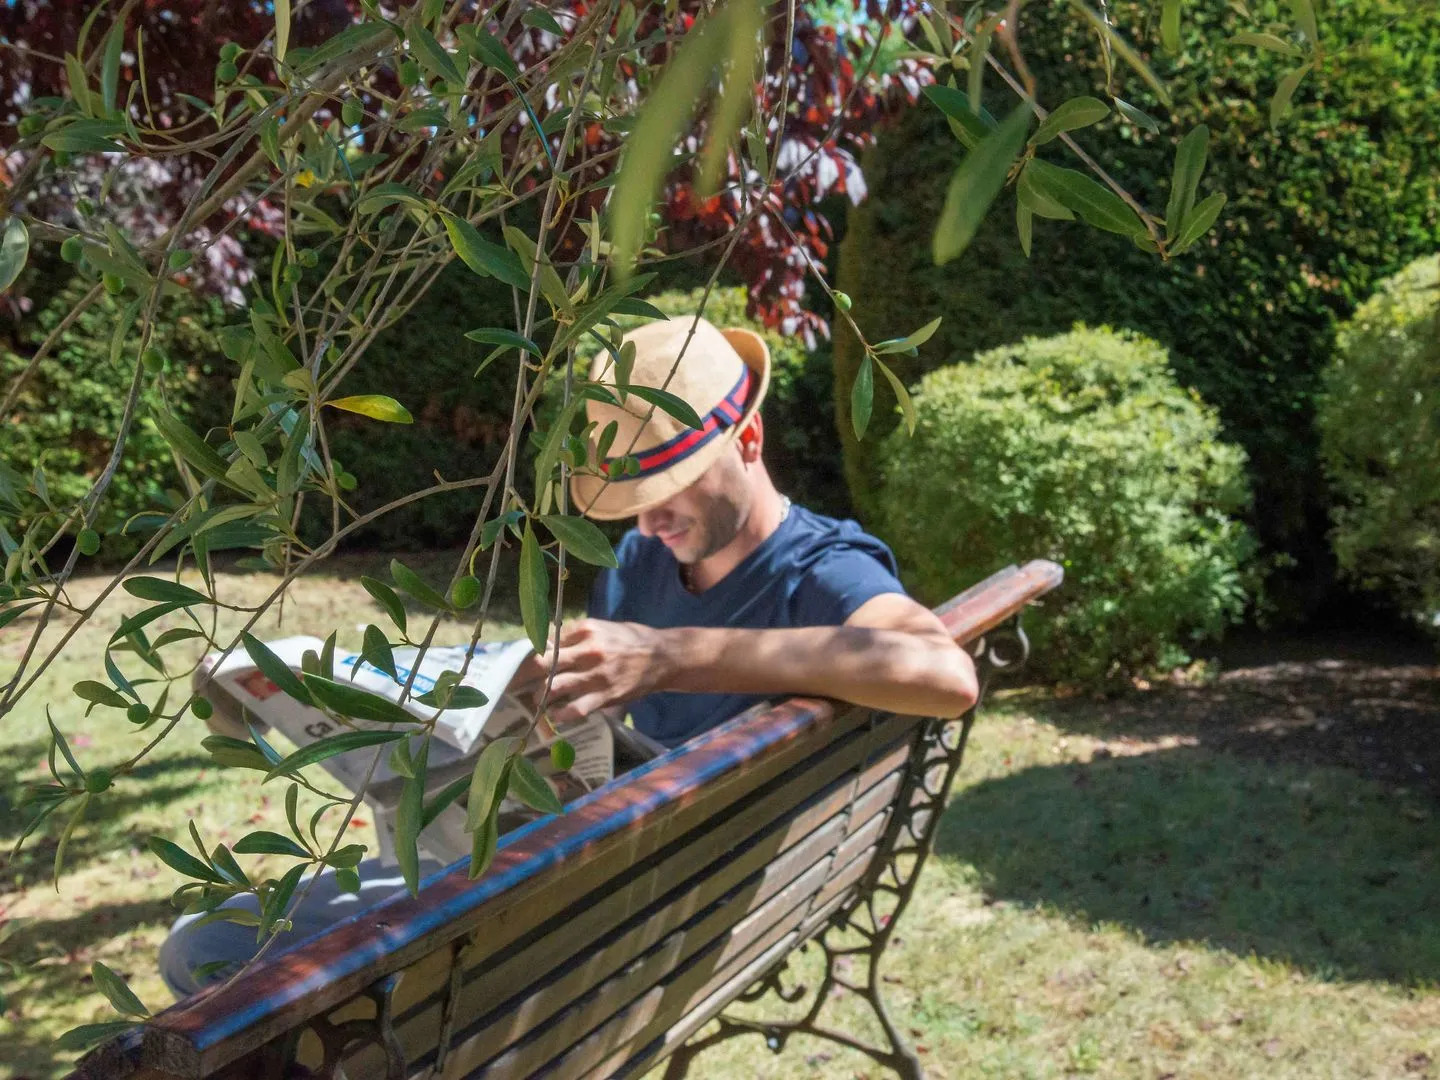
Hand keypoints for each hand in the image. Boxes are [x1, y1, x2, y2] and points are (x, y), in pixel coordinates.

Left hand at [527, 618, 670, 725]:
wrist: (664, 657)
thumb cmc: (631, 640)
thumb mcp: (603, 628)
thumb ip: (576, 636)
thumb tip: (547, 644)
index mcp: (586, 630)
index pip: (546, 641)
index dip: (529, 652)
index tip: (518, 662)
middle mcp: (588, 651)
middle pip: (543, 663)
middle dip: (525, 675)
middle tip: (514, 683)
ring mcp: (596, 675)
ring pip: (553, 687)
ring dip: (540, 696)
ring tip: (536, 700)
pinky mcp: (605, 695)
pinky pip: (574, 709)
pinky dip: (560, 715)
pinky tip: (555, 716)